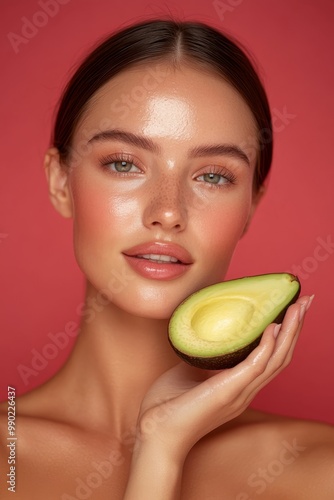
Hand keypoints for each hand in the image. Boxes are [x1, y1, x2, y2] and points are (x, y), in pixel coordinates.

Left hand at [135, 295, 312, 459]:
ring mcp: (239, 393)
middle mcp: (245, 391)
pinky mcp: (227, 393)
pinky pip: (254, 367)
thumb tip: (207, 330)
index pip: (271, 359)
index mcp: (239, 387)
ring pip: (275, 360)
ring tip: (298, 308)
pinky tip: (272, 328)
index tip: (291, 309)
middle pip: (281, 357)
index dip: (285, 335)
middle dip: (295, 327)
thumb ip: (205, 355)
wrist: (155, 434)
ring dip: (289, 332)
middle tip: (306, 301)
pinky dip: (266, 347)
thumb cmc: (168, 405)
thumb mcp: (191, 371)